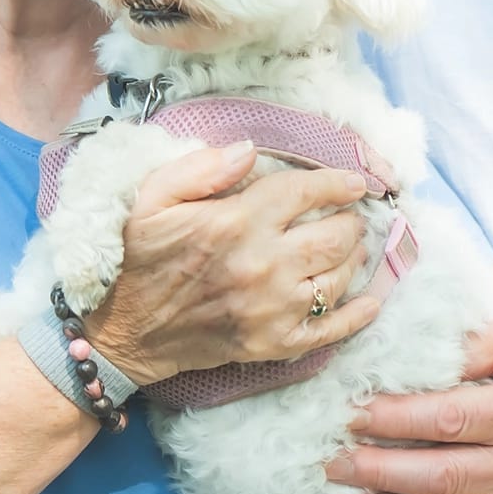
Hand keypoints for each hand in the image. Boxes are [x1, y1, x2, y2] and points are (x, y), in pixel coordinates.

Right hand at [87, 144, 380, 382]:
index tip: (355, 181)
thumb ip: (202, 168)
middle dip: (350, 221)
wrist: (121, 332)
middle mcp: (263, 265)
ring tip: (351, 247)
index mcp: (236, 222)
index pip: (304, 192)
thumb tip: (250, 149)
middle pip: (333, 236)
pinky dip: (357, 316)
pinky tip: (371, 301)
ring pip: (338, 278)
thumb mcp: (153, 198)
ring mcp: (272, 309)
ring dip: (353, 259)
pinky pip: (330, 331)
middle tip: (350, 216)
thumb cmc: (138, 259)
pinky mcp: (272, 344)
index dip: (336, 183)